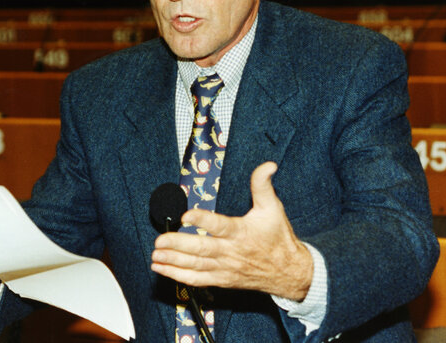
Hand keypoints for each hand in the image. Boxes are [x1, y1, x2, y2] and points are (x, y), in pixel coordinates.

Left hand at [151, 161, 313, 300]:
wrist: (289, 272)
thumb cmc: (278, 238)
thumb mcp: (273, 208)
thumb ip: (263, 185)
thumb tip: (268, 165)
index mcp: (241, 232)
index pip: (219, 225)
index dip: (202, 219)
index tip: (185, 215)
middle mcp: (231, 252)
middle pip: (201, 249)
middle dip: (178, 244)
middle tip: (160, 240)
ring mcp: (225, 268)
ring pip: (196, 265)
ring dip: (174, 260)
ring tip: (156, 254)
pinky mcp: (222, 280)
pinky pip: (198, 280)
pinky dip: (179, 276)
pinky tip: (163, 269)